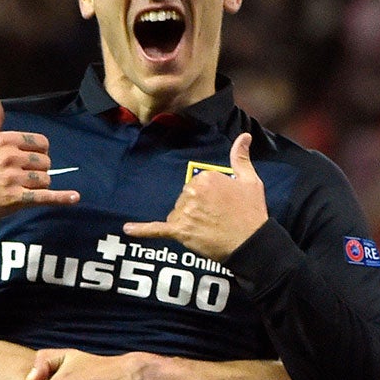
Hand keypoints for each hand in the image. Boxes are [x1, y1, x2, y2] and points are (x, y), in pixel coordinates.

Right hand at [0, 93, 79, 217]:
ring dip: (40, 185)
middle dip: (39, 169)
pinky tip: (74, 198)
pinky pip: (45, 197)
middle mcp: (11, 157)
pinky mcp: (16, 198)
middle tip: (24, 175)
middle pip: (45, 162)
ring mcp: (14, 179)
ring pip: (45, 179)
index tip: (31, 158)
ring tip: (25, 187)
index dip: (40, 151)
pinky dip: (61, 198)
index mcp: (5, 140)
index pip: (40, 143)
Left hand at [121, 132, 266, 260]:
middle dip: (196, 209)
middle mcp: (191, 192)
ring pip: (177, 215)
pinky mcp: (180, 231)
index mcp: (205, 177)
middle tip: (217, 219)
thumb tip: (244, 135)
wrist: (251, 243)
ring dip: (188, 223)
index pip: (196, 185)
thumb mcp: (250, 181)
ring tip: (208, 230)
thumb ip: (240, 157)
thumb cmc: (251, 212)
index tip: (222, 206)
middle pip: (184, 199)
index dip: (208, 197)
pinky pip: (157, 229)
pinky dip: (142, 230)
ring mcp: (184, 212)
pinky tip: (128, 229)